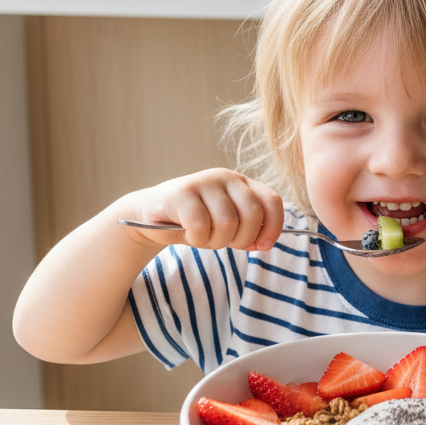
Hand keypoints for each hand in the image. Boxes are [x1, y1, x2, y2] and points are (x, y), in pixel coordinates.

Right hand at [124, 169, 283, 252]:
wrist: (153, 216)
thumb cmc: (195, 222)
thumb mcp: (227, 227)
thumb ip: (247, 231)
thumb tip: (263, 243)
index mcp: (243, 184)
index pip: (272, 201)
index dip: (273, 227)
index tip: (263, 247)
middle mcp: (227, 177)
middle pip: (252, 215)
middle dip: (241, 239)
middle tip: (222, 242)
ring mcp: (204, 182)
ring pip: (227, 223)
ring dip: (214, 241)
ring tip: (201, 237)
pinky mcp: (182, 192)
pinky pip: (201, 226)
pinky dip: (196, 239)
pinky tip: (186, 233)